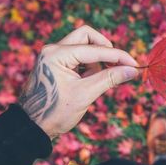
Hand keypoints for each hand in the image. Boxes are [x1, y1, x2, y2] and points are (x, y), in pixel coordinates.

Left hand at [18, 26, 138, 138]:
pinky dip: (89, 66)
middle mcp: (53, 49)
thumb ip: (110, 78)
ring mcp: (54, 55)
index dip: (118, 56)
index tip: (134, 64)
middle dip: (104, 49)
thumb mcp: (85, 94)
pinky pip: (78, 57)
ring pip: (83, 46)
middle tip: (117, 65)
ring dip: (96, 61)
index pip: (95, 49)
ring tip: (97, 82)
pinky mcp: (56, 63)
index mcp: (57, 54)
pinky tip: (90, 82)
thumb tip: (132, 70)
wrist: (31, 128)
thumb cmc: (54, 112)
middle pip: (87, 36)